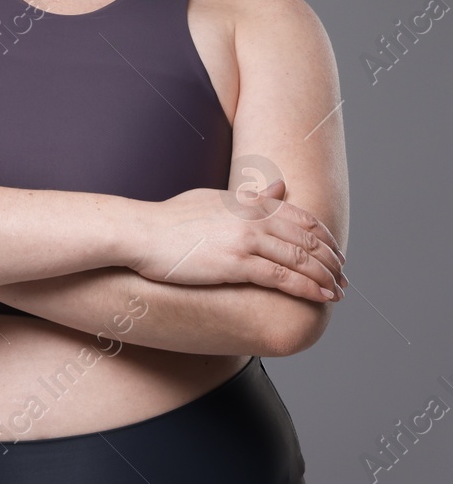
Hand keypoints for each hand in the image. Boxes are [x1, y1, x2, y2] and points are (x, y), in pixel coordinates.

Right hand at [127, 178, 346, 302]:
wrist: (139, 233)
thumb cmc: (169, 219)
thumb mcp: (213, 200)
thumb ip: (249, 196)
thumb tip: (280, 187)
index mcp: (247, 202)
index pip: (301, 217)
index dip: (323, 236)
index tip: (334, 252)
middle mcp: (252, 217)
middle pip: (307, 238)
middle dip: (331, 259)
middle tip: (343, 275)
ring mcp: (245, 239)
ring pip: (300, 258)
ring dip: (325, 276)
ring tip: (339, 291)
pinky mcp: (236, 263)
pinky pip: (283, 277)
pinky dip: (308, 287)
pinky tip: (321, 297)